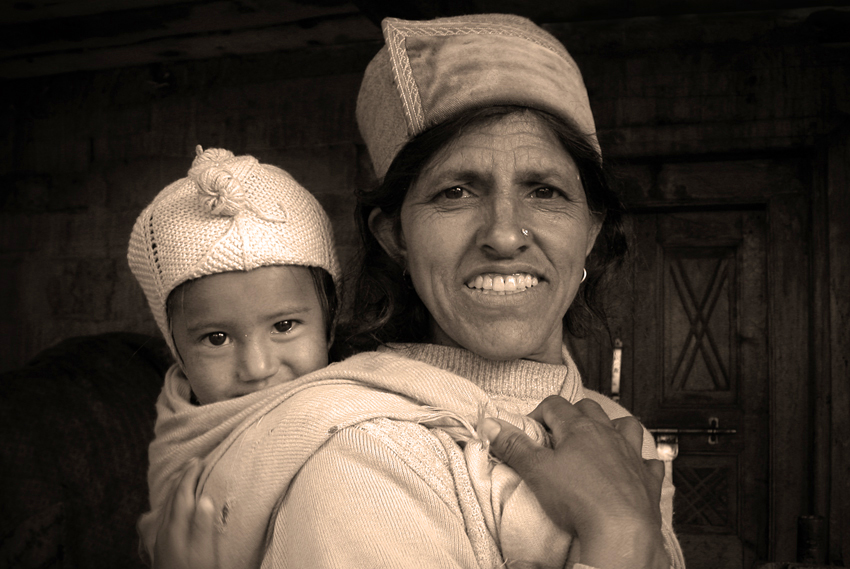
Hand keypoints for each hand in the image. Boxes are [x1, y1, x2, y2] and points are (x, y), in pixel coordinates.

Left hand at [153, 458, 219, 568]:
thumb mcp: (204, 552)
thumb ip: (203, 525)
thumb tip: (205, 498)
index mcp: (176, 527)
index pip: (182, 494)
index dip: (190, 476)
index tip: (199, 461)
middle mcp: (165, 530)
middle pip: (172, 498)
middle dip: (182, 479)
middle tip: (192, 463)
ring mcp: (160, 539)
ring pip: (166, 506)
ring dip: (175, 489)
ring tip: (183, 479)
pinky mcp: (160, 547)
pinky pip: (163, 516)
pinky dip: (170, 504)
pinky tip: (171, 510)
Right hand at [480, 395, 667, 568]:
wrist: (621, 529)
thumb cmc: (579, 499)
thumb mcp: (536, 470)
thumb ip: (514, 446)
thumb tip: (491, 425)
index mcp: (580, 429)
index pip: (555, 405)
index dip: (539, 413)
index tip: (529, 428)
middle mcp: (608, 435)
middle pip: (590, 409)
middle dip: (573, 414)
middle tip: (558, 432)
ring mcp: (631, 456)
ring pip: (627, 427)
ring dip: (614, 427)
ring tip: (601, 437)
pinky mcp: (647, 480)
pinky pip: (651, 462)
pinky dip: (643, 461)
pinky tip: (636, 466)